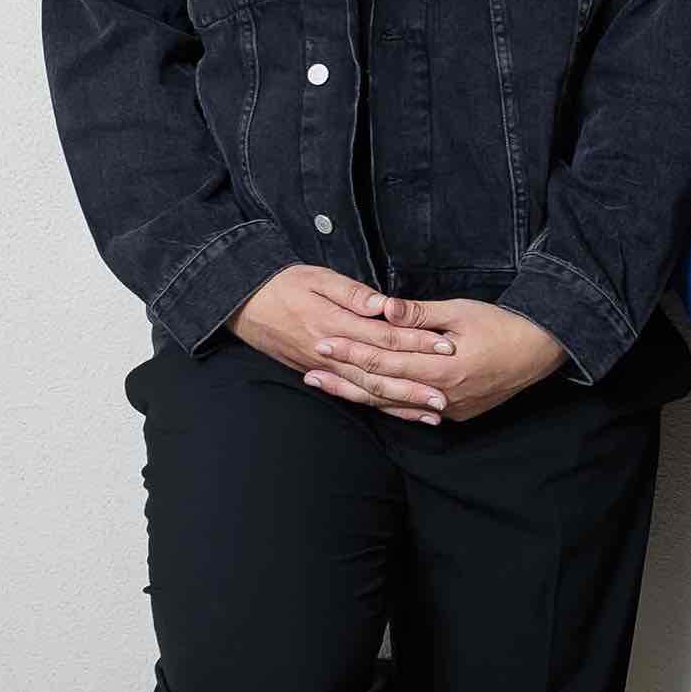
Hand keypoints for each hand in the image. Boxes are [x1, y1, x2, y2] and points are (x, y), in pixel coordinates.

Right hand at [232, 264, 457, 423]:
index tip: (446, 346)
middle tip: (445, 395)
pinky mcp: (317, 374)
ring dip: (400, 403)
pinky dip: (377, 404)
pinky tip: (398, 412)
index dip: (417, 342)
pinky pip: (351, 394)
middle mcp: (330, 353)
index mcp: (335, 324)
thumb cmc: (285, 284)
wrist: (244, 303)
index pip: (385, 337)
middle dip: (414, 385)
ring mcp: (323, 368)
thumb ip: (353, 293)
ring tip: (431, 413)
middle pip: (379, 372)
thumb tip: (382, 305)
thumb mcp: (319, 278)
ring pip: (367, 390)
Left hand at [308, 298, 564, 423]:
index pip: (385, 359)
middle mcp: (442, 393)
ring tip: (327, 386)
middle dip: (343, 377)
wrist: (542, 350)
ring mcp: (448, 408)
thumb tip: (382, 308)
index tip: (324, 342)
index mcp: (443, 365)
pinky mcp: (456, 414)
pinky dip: (387, 406)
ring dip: (357, 395)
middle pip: (381, 388)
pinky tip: (365, 401)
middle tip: (310, 370)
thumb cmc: (503, 324)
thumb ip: (419, 314)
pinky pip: (413, 413)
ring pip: (393, 405)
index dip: (352, 350)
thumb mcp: (461, 310)